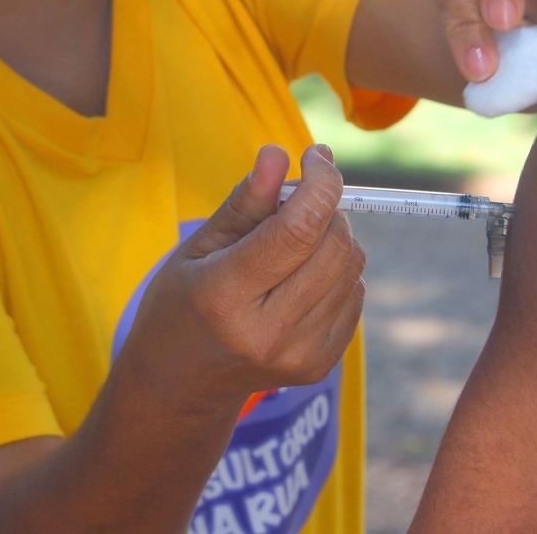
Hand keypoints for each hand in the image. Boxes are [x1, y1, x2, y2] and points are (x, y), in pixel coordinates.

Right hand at [122, 144, 365, 412]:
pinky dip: (338, 271)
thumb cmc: (182, 303)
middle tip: (297, 204)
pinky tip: (301, 277)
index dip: (319, 184)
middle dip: (326, 209)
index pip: (297, 230)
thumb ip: (245, 202)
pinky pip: (355, 293)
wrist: (181, 383)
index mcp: (225, 296)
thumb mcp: (199, 247)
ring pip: (352, 267)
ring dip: (333, 238)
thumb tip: (278, 153)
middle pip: (334, 247)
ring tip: (293, 244)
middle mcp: (268, 332)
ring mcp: (299, 354)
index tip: (316, 156)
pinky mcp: (321, 366)